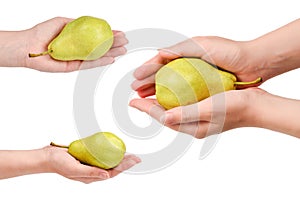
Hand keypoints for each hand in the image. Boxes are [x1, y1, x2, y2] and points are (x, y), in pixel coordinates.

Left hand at [25, 17, 127, 71]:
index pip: (96, 36)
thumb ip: (77, 23)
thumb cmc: (42, 32)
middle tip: (126, 43)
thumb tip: (92, 23)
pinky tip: (110, 59)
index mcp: (77, 38)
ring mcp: (77, 58)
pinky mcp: (73, 67)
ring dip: (111, 53)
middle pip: (100, 47)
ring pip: (97, 56)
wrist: (29, 46)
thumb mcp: (62, 22)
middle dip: (114, 44)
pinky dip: (100, 61)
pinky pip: (89, 64)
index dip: (109, 35)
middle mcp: (79, 48)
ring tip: (123, 51)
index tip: (120, 33)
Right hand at [45, 146, 140, 183]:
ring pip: (109, 162)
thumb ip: (90, 172)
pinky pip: (101, 156)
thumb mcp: (74, 169)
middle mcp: (93, 172)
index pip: (112, 173)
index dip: (125, 167)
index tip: (135, 160)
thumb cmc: (59, 164)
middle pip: (113, 167)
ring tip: (130, 153)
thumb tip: (107, 175)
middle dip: (126, 163)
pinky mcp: (88, 157)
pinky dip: (110, 152)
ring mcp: (91, 165)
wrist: (47, 157)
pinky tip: (114, 147)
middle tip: (137, 157)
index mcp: (91, 177)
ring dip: (119, 158)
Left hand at [130, 88, 262, 137]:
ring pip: (173, 111)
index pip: (164, 117)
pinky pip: (183, 106)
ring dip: (159, 103)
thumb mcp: (210, 109)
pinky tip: (170, 91)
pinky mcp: (204, 111)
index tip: (132, 101)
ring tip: (148, 95)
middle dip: (149, 108)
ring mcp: (199, 119)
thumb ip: (186, 113)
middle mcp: (194, 125)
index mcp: (193, 127)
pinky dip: (173, 99)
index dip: (147, 109)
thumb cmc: (236, 107)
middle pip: (165, 116)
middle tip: (136, 98)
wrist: (256, 106)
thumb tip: (163, 116)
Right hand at [131, 36, 264, 97]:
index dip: (147, 70)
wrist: (253, 64)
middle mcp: (189, 66)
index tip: (135, 78)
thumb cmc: (230, 52)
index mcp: (186, 53)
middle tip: (136, 91)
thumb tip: (158, 53)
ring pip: (171, 86)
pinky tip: (165, 104)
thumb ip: (180, 49)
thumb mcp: (203, 46)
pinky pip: (184, 94)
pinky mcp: (204, 88)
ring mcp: (196, 78)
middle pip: (163, 75)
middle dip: (148, 82)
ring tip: (144, 98)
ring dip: (157, 91)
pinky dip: (173, 98)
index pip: (161, 62)